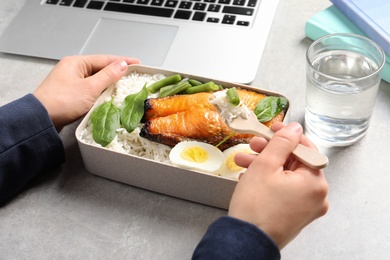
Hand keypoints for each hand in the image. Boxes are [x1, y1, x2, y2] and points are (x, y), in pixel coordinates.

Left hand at [33, 55, 139, 130]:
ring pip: (95, 80)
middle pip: (99, 68)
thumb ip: (108, 76)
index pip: (105, 59)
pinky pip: (89, 89)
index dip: (122, 61)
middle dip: (116, 72)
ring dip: (109, 83)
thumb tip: (122, 65)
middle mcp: (72, 69)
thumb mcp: (90, 87)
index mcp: (76, 63)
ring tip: (124, 85)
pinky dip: (100, 92)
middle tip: (133, 75)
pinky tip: (108, 96)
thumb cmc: (63, 101)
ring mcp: (70, 82)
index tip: (137, 63)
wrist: (42, 119)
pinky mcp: (69, 94)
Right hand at [228, 122, 328, 248]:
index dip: (287, 135)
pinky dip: (268, 182)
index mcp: (315, 182)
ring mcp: (306, 208)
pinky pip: (284, 191)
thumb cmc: (256, 205)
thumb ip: (282, 142)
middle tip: (252, 145)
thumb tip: (294, 128)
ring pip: (286, 177)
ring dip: (264, 166)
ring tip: (242, 161)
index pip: (305, 149)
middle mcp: (316, 196)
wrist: (245, 241)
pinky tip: (249, 178)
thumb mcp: (265, 165)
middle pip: (294, 163)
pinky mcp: (294, 215)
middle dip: (269, 152)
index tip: (273, 128)